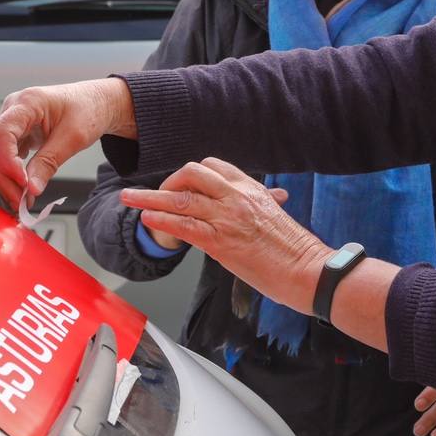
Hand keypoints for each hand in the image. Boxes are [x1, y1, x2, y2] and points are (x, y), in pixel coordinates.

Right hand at [0, 78, 135, 208]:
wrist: (97, 103)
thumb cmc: (89, 110)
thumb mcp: (74, 137)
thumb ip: (49, 162)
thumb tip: (31, 189)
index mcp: (27, 102)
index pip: (1, 133)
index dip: (7, 161)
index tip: (23, 183)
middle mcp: (13, 110)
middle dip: (3, 178)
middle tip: (19, 203)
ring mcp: (13, 123)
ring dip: (5, 182)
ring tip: (20, 203)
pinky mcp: (17, 136)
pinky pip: (6, 159)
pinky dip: (11, 178)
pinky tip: (21, 194)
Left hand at [121, 157, 325, 307]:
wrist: (307, 269)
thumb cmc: (295, 249)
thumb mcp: (277, 217)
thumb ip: (267, 204)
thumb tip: (272, 199)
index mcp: (252, 189)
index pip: (214, 167)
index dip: (190, 173)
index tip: (179, 183)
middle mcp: (237, 197)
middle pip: (193, 174)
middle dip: (168, 181)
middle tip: (154, 194)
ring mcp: (227, 217)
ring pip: (181, 198)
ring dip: (149, 197)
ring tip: (128, 198)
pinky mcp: (220, 241)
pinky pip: (183, 225)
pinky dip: (160, 220)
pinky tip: (146, 219)